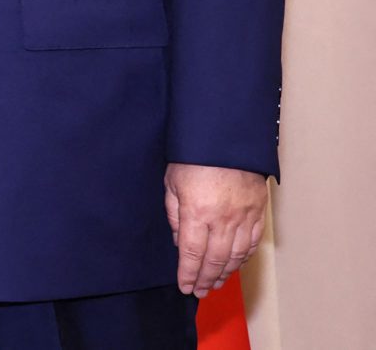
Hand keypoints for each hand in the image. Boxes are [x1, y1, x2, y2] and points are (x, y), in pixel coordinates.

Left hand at [164, 162, 268, 296]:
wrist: (227, 138)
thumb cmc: (194, 156)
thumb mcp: (172, 181)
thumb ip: (175, 213)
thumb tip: (180, 241)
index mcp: (197, 211)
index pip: (192, 253)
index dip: (188, 274)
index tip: (185, 287)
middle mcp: (223, 219)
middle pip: (215, 260)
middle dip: (206, 279)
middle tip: (200, 292)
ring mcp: (244, 216)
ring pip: (236, 255)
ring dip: (225, 273)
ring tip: (215, 283)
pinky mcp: (258, 211)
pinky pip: (252, 242)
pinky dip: (243, 258)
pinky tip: (235, 264)